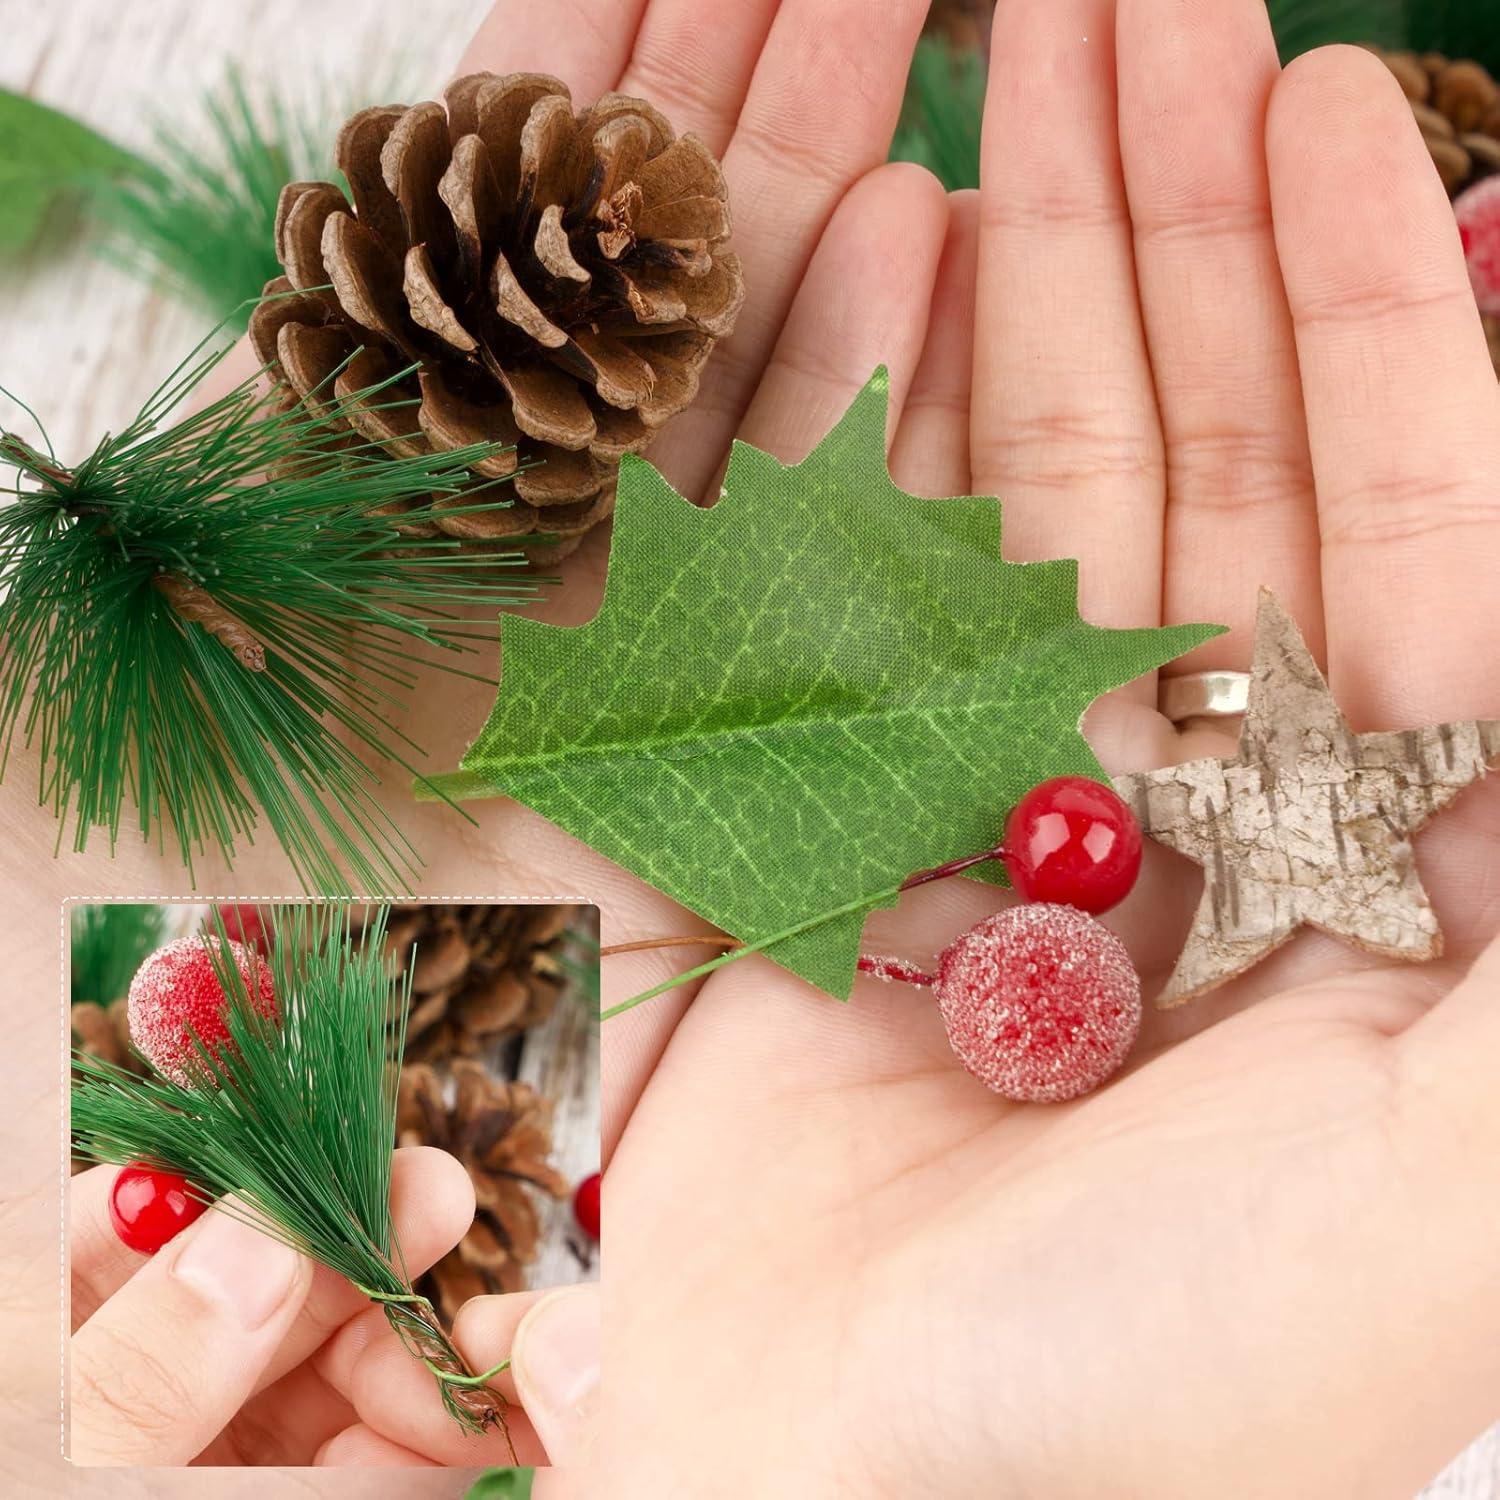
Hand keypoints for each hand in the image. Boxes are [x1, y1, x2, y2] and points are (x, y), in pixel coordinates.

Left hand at [70, 1146, 595, 1467]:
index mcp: (53, 1342)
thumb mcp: (56, 1471)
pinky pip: (360, 1464)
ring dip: (405, 1343)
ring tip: (470, 1326)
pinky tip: (468, 1411)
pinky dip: (419, 1438)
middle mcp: (132, 1388)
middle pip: (256, 1281)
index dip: (245, 1174)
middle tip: (436, 1214)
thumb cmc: (41, 1495)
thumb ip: (142, 1369)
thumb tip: (261, 1233)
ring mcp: (211, 1454)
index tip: (340, 1150)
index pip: (135, 1219)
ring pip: (324, 1371)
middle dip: (353, 1250)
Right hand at [583, 2, 1499, 1497]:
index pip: (1383, 514)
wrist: (798, 1487)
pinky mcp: (789, 786)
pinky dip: (851, 399)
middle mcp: (1155, 782)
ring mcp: (955, 764)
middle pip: (1190, 444)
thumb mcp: (1459, 1192)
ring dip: (1026, 263)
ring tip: (1019, 51)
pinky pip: (830, 551)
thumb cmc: (1135, 1391)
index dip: (1362, 297)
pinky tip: (879, 234)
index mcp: (1337, 850)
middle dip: (1175, 213)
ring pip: (1006, 469)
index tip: (1332, 92)